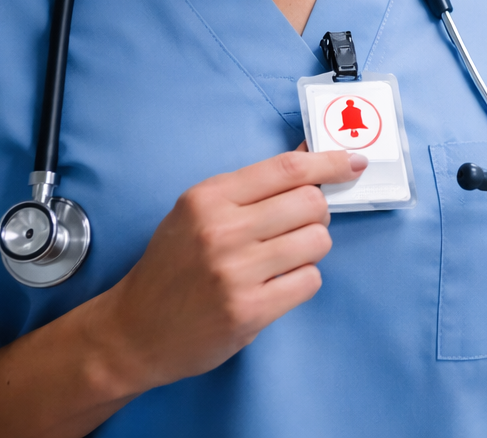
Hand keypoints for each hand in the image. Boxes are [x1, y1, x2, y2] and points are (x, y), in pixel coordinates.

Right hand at [90, 147, 366, 393]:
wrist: (133, 331)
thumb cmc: (173, 265)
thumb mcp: (199, 212)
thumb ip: (253, 187)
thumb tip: (310, 155)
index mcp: (208, 198)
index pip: (287, 169)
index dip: (329, 162)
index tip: (353, 162)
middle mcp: (221, 230)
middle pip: (311, 203)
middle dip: (317, 213)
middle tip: (299, 226)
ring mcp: (235, 273)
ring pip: (318, 241)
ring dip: (310, 249)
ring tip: (282, 259)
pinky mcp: (249, 311)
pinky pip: (309, 281)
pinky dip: (302, 281)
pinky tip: (275, 285)